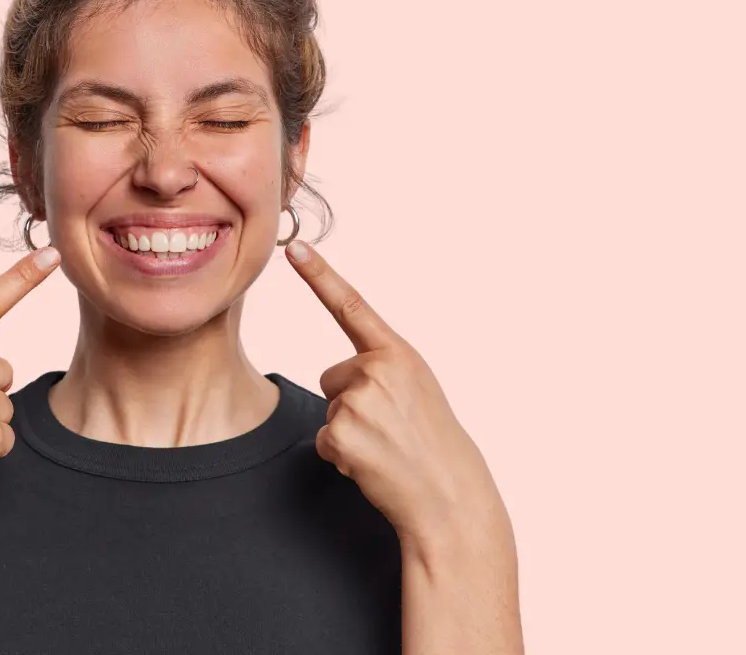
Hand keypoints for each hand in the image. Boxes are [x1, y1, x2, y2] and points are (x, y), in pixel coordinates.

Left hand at [285, 241, 506, 553]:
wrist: (449, 498)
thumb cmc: (433, 444)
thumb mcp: (417, 390)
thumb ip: (383, 369)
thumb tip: (340, 376)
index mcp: (399, 355)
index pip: (353, 307)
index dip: (321, 275)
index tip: (296, 248)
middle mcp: (378, 370)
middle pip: (332, 376)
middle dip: (352, 402)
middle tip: (391, 428)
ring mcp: (358, 402)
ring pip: (330, 409)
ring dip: (350, 431)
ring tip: (387, 447)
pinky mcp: (341, 434)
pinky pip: (324, 439)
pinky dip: (343, 456)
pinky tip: (374, 464)